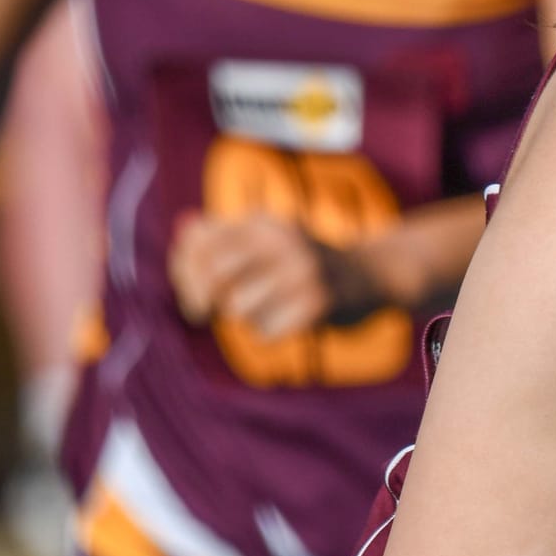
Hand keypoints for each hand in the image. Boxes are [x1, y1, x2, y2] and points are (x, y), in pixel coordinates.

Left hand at [169, 211, 376, 341]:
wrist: (371, 274)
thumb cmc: (302, 263)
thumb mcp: (265, 240)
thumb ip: (221, 237)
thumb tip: (183, 230)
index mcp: (262, 222)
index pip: (200, 242)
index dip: (183, 271)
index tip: (190, 291)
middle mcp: (281, 240)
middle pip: (213, 276)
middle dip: (204, 300)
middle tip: (206, 314)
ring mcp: (302, 271)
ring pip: (238, 308)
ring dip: (244, 318)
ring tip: (268, 310)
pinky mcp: (318, 304)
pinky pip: (265, 332)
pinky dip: (270, 333)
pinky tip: (288, 322)